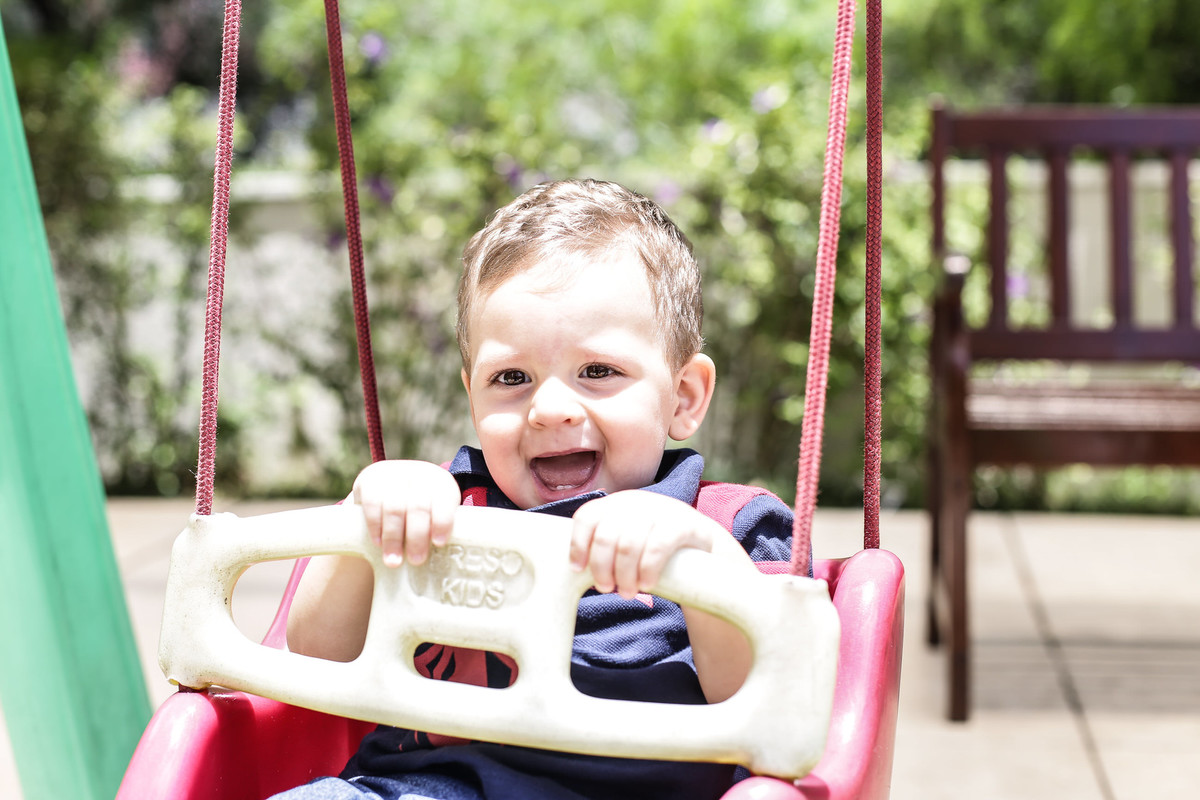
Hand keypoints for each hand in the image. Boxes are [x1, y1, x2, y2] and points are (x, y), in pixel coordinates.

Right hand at [351, 460, 460, 566]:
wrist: (389, 483)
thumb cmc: (419, 509)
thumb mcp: (434, 512)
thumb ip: (438, 528)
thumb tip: (442, 562)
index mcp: (441, 483)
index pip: (445, 500)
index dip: (442, 521)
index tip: (438, 543)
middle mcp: (418, 474)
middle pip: (418, 507)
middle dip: (417, 537)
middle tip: (415, 560)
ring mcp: (393, 474)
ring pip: (394, 508)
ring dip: (394, 538)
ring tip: (393, 561)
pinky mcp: (370, 479)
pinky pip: (372, 504)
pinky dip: (375, 526)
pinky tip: (378, 542)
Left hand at [568, 490, 721, 597]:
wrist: (702, 544)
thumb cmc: (653, 548)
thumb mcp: (627, 539)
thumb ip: (604, 547)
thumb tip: (570, 572)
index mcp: (616, 504)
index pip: (586, 517)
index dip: (577, 544)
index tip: (578, 569)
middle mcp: (635, 502)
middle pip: (606, 536)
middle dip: (602, 568)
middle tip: (606, 589)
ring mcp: (659, 510)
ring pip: (628, 545)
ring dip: (624, 575)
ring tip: (627, 593)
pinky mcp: (682, 524)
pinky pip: (657, 548)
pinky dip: (647, 570)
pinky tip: (647, 585)